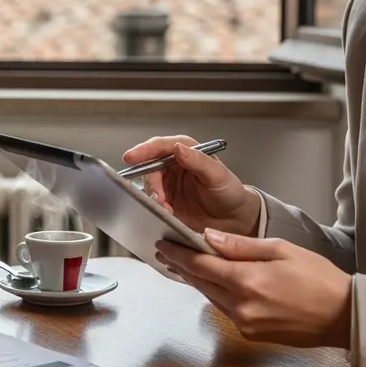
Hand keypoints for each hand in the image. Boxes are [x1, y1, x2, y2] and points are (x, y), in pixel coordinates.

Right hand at [123, 135, 260, 235]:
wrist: (233, 220)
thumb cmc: (230, 193)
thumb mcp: (218, 175)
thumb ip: (198, 161)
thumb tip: (178, 149)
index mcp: (187, 151)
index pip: (161, 146)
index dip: (144, 150)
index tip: (131, 157)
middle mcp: (174, 164)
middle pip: (150, 166)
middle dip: (151, 182)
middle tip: (158, 197)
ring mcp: (168, 183)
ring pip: (149, 184)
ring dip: (153, 196)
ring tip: (166, 208)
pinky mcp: (165, 200)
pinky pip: (152, 201)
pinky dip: (155, 207)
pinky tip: (166, 213)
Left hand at [155, 229, 351, 348]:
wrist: (343, 315)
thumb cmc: (319, 279)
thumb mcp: (280, 249)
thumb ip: (240, 245)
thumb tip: (209, 238)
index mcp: (247, 281)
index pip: (199, 265)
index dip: (178, 253)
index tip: (164, 244)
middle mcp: (241, 306)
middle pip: (200, 283)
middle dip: (182, 266)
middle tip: (167, 252)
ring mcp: (245, 323)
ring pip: (210, 297)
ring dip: (197, 280)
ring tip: (184, 264)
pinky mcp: (251, 333)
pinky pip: (224, 309)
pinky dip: (215, 294)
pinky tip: (212, 283)